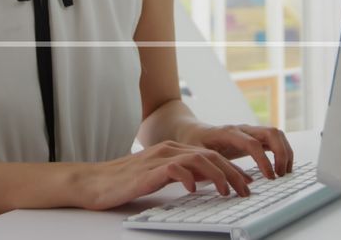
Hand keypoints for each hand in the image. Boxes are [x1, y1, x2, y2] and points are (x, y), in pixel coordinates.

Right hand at [82, 140, 253, 210]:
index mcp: (173, 150)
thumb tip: (207, 180)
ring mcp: (158, 158)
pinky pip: (174, 168)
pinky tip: (193, 189)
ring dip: (217, 175)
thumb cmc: (125, 182)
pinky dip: (187, 177)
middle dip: (232, 172)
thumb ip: (183, 174)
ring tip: (227, 191)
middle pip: (209, 155)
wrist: (94, 182)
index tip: (246, 182)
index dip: (231, 168)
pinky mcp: (148, 170)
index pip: (210, 155)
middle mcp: (169, 150)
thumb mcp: (161, 177)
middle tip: (246, 189)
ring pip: (197, 158)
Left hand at [183, 124, 293, 178]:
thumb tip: (238, 182)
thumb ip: (216, 166)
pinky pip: (274, 139)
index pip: (253, 144)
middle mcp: (243, 129)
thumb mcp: (199, 156)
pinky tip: (281, 167)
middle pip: (271, 133)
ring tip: (285, 173)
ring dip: (285, 152)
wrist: (193, 131)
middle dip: (282, 153)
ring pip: (276, 134)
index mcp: (229, 133)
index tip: (270, 177)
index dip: (264, 160)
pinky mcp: (254, 136)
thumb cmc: (195, 143)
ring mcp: (250, 131)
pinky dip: (282, 151)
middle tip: (281, 175)